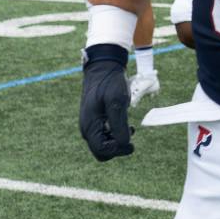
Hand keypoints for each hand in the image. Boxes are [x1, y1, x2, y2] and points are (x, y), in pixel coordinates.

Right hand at [79, 43, 133, 160]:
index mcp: (90, 125)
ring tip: (130, 128)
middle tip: (130, 135)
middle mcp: (87, 128)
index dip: (118, 150)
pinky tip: (126, 126)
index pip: (102, 151)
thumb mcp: (117, 101)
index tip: (131, 142)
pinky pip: (104, 136)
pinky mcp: (95, 120)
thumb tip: (124, 143)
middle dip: (117, 148)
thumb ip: (119, 124)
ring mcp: (90, 124)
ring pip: (103, 144)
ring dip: (117, 141)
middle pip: (101, 151)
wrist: (103, 67)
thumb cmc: (110, 82)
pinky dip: (115, 135)